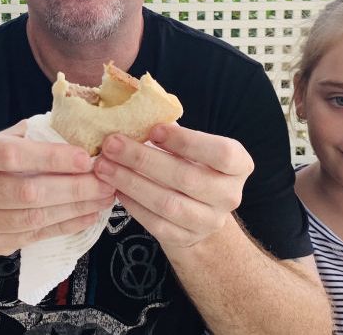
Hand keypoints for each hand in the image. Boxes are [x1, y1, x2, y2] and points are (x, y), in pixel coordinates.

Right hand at [0, 122, 115, 255]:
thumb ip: (32, 136)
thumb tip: (80, 134)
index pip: (11, 155)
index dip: (52, 158)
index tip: (85, 158)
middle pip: (27, 191)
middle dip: (73, 187)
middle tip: (106, 181)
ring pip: (34, 217)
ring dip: (76, 207)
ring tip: (104, 197)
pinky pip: (36, 235)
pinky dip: (67, 225)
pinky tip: (89, 214)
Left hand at [93, 123, 254, 247]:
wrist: (199, 214)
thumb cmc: (191, 166)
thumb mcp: (191, 146)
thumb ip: (170, 129)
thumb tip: (135, 104)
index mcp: (238, 165)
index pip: (221, 153)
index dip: (187, 142)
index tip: (153, 130)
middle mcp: (229, 195)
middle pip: (187, 178)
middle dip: (144, 160)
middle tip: (112, 144)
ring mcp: (209, 221)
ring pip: (168, 204)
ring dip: (132, 182)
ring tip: (104, 166)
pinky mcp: (186, 239)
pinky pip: (156, 223)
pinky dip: (133, 204)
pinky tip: (115, 188)